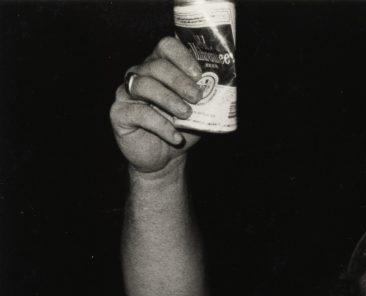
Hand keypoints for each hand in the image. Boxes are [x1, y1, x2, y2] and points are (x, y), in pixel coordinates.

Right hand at [111, 37, 204, 173]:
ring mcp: (126, 92)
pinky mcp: (120, 113)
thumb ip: (208, 98)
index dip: (182, 57)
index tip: (198, 74)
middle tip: (197, 97)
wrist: (166, 157)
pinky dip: (160, 125)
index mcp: (160, 67)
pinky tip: (175, 136)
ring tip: (186, 115)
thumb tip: (225, 89)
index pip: (166, 47)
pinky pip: (138, 112)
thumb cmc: (182, 128)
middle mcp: (140, 75)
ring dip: (169, 99)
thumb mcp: (200, 111)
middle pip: (156, 65)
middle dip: (180, 81)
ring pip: (144, 85)